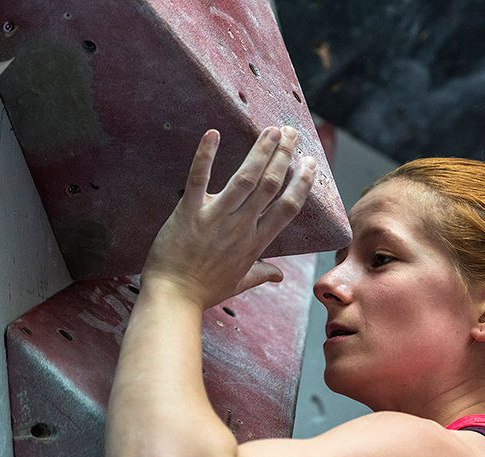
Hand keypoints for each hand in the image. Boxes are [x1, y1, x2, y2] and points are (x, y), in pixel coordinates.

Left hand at [142, 126, 315, 308]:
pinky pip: (198, 179)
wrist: (173, 300)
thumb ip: (262, 274)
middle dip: (283, 155)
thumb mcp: (239, 283)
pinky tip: (213, 133)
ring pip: (245, 179)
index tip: (311, 163)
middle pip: (270, 185)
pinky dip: (206, 155)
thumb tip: (279, 276)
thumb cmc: (204, 291)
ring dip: (260, 151)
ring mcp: (215, 219)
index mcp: (255, 242)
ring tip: (270, 129)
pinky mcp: (188, 213)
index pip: (288, 207)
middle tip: (291, 133)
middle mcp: (240, 227)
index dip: (302, 182)